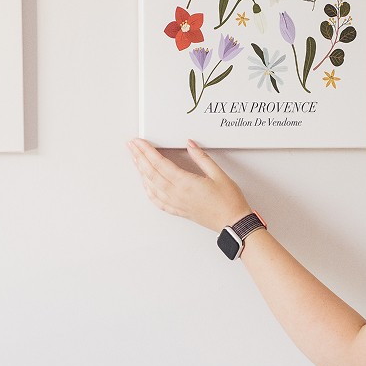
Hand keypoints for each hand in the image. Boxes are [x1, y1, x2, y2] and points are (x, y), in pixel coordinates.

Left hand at [128, 139, 252, 231]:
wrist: (233, 223)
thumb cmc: (229, 201)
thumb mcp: (219, 174)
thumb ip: (202, 157)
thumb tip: (190, 144)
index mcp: (186, 183)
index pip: (160, 163)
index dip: (147, 151)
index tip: (139, 142)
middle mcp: (177, 194)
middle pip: (151, 173)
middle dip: (139, 157)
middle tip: (131, 146)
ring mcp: (176, 204)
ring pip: (152, 186)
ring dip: (141, 172)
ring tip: (135, 160)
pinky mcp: (179, 211)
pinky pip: (158, 201)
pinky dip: (148, 191)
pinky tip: (146, 185)